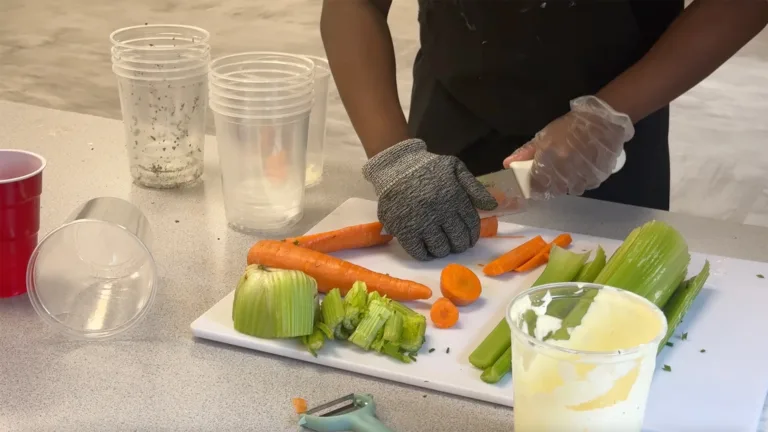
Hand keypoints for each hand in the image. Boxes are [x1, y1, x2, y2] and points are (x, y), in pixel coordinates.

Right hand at [363, 139, 497, 260]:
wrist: (394, 167)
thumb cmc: (426, 167)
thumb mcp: (455, 168)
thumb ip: (475, 187)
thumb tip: (492, 206)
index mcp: (455, 196)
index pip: (471, 225)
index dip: (472, 236)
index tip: (468, 239)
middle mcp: (440, 211)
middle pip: (458, 240)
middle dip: (460, 245)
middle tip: (455, 244)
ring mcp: (421, 222)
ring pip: (440, 249)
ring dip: (443, 250)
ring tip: (440, 245)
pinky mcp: (404, 230)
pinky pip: (419, 253)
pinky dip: (425, 254)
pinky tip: (426, 248)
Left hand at [504, 96, 634, 197]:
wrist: (603, 120)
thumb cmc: (571, 125)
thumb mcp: (545, 135)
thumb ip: (526, 152)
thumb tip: (507, 164)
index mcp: (549, 157)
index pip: (535, 183)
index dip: (534, 186)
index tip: (535, 183)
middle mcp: (565, 168)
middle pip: (553, 189)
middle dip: (551, 185)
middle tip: (555, 174)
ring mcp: (582, 174)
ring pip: (570, 190)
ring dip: (568, 184)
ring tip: (570, 170)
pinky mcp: (597, 177)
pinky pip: (586, 186)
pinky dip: (582, 182)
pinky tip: (583, 169)